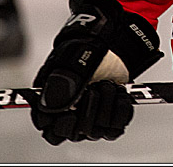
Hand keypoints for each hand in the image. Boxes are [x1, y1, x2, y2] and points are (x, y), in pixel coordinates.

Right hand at [30, 0, 161, 144]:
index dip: (61, 125)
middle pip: (76, 132)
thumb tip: (52, 106)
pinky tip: (119, 93)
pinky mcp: (111, 114)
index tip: (71, 115)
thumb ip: (62, 83)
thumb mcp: (73, 59)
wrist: (118, 40)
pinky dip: (121, 108)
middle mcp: (73, 111)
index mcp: (56, 100)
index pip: (51, 130)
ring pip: (97, 131)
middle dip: (89, 109)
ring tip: (108, 85)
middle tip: (95, 88)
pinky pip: (116, 127)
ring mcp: (92, 113)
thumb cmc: (91, 45)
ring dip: (107, 105)